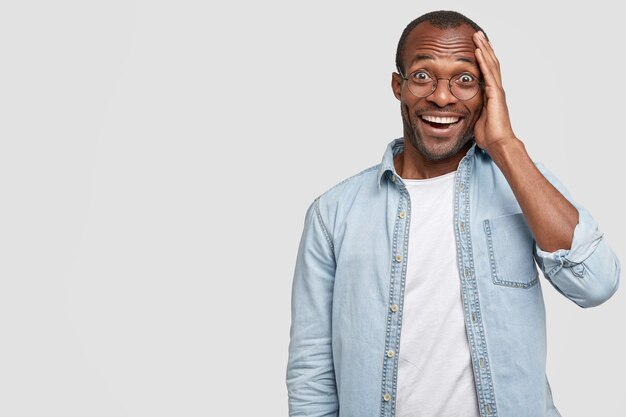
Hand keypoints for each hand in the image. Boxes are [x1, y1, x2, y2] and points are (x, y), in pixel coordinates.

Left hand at [473, 31, 517, 152]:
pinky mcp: (495, 94)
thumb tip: (462, 111)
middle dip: (484, 48)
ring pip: (491, 64)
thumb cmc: (489, 135)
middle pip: (491, 63)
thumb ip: (472, 110)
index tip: (477, 46)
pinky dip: (483, 62)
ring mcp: (497, 91)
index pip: (487, 71)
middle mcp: (496, 89)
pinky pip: (488, 74)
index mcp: (491, 94)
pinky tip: (479, 51)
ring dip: (484, 49)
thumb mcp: (476, 119)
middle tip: (478, 35)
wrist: (499, 143)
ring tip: (478, 36)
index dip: (483, 58)